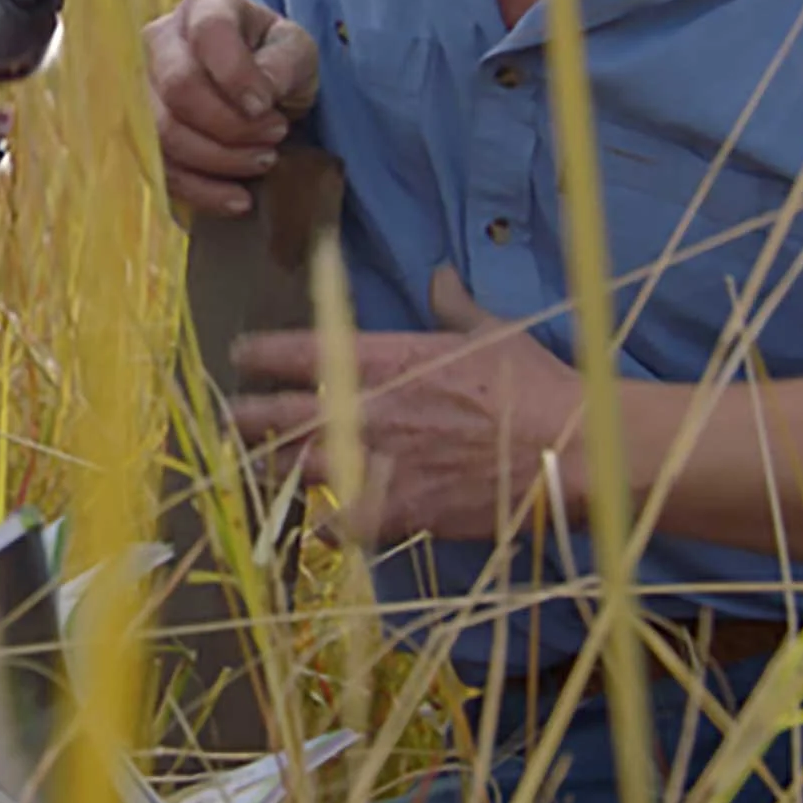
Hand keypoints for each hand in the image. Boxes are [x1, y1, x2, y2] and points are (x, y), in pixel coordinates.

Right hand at [142, 0, 319, 215]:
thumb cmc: (273, 59)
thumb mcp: (296, 50)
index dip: (237, 74)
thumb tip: (257, 98)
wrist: (252, 85)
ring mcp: (143, 87)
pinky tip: (238, 199)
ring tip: (264, 162)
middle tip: (275, 137)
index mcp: (205, 8)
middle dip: (232, 125)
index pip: (210, 33)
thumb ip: (284, 63)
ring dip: (220, 159)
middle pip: (179, 88)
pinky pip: (161, 168)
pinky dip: (201, 191)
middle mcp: (160, 41)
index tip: (268, 107)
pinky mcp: (142, 133)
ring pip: (165, 133)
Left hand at [225, 268, 581, 546]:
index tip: (239, 355)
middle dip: (249, 416)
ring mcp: (380, 463)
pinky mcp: (401, 512)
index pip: (298, 351)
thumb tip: (438, 274)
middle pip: (282, 414)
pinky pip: (341, 526)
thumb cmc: (536, 385)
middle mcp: (370, 410)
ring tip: (251, 466)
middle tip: (229, 418)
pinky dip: (326, 529)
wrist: (572, 451)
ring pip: (299, 468)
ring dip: (271, 467)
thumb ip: (452, 306)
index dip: (260, 354)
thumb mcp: (492, 332)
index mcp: (386, 359)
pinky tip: (319, 528)